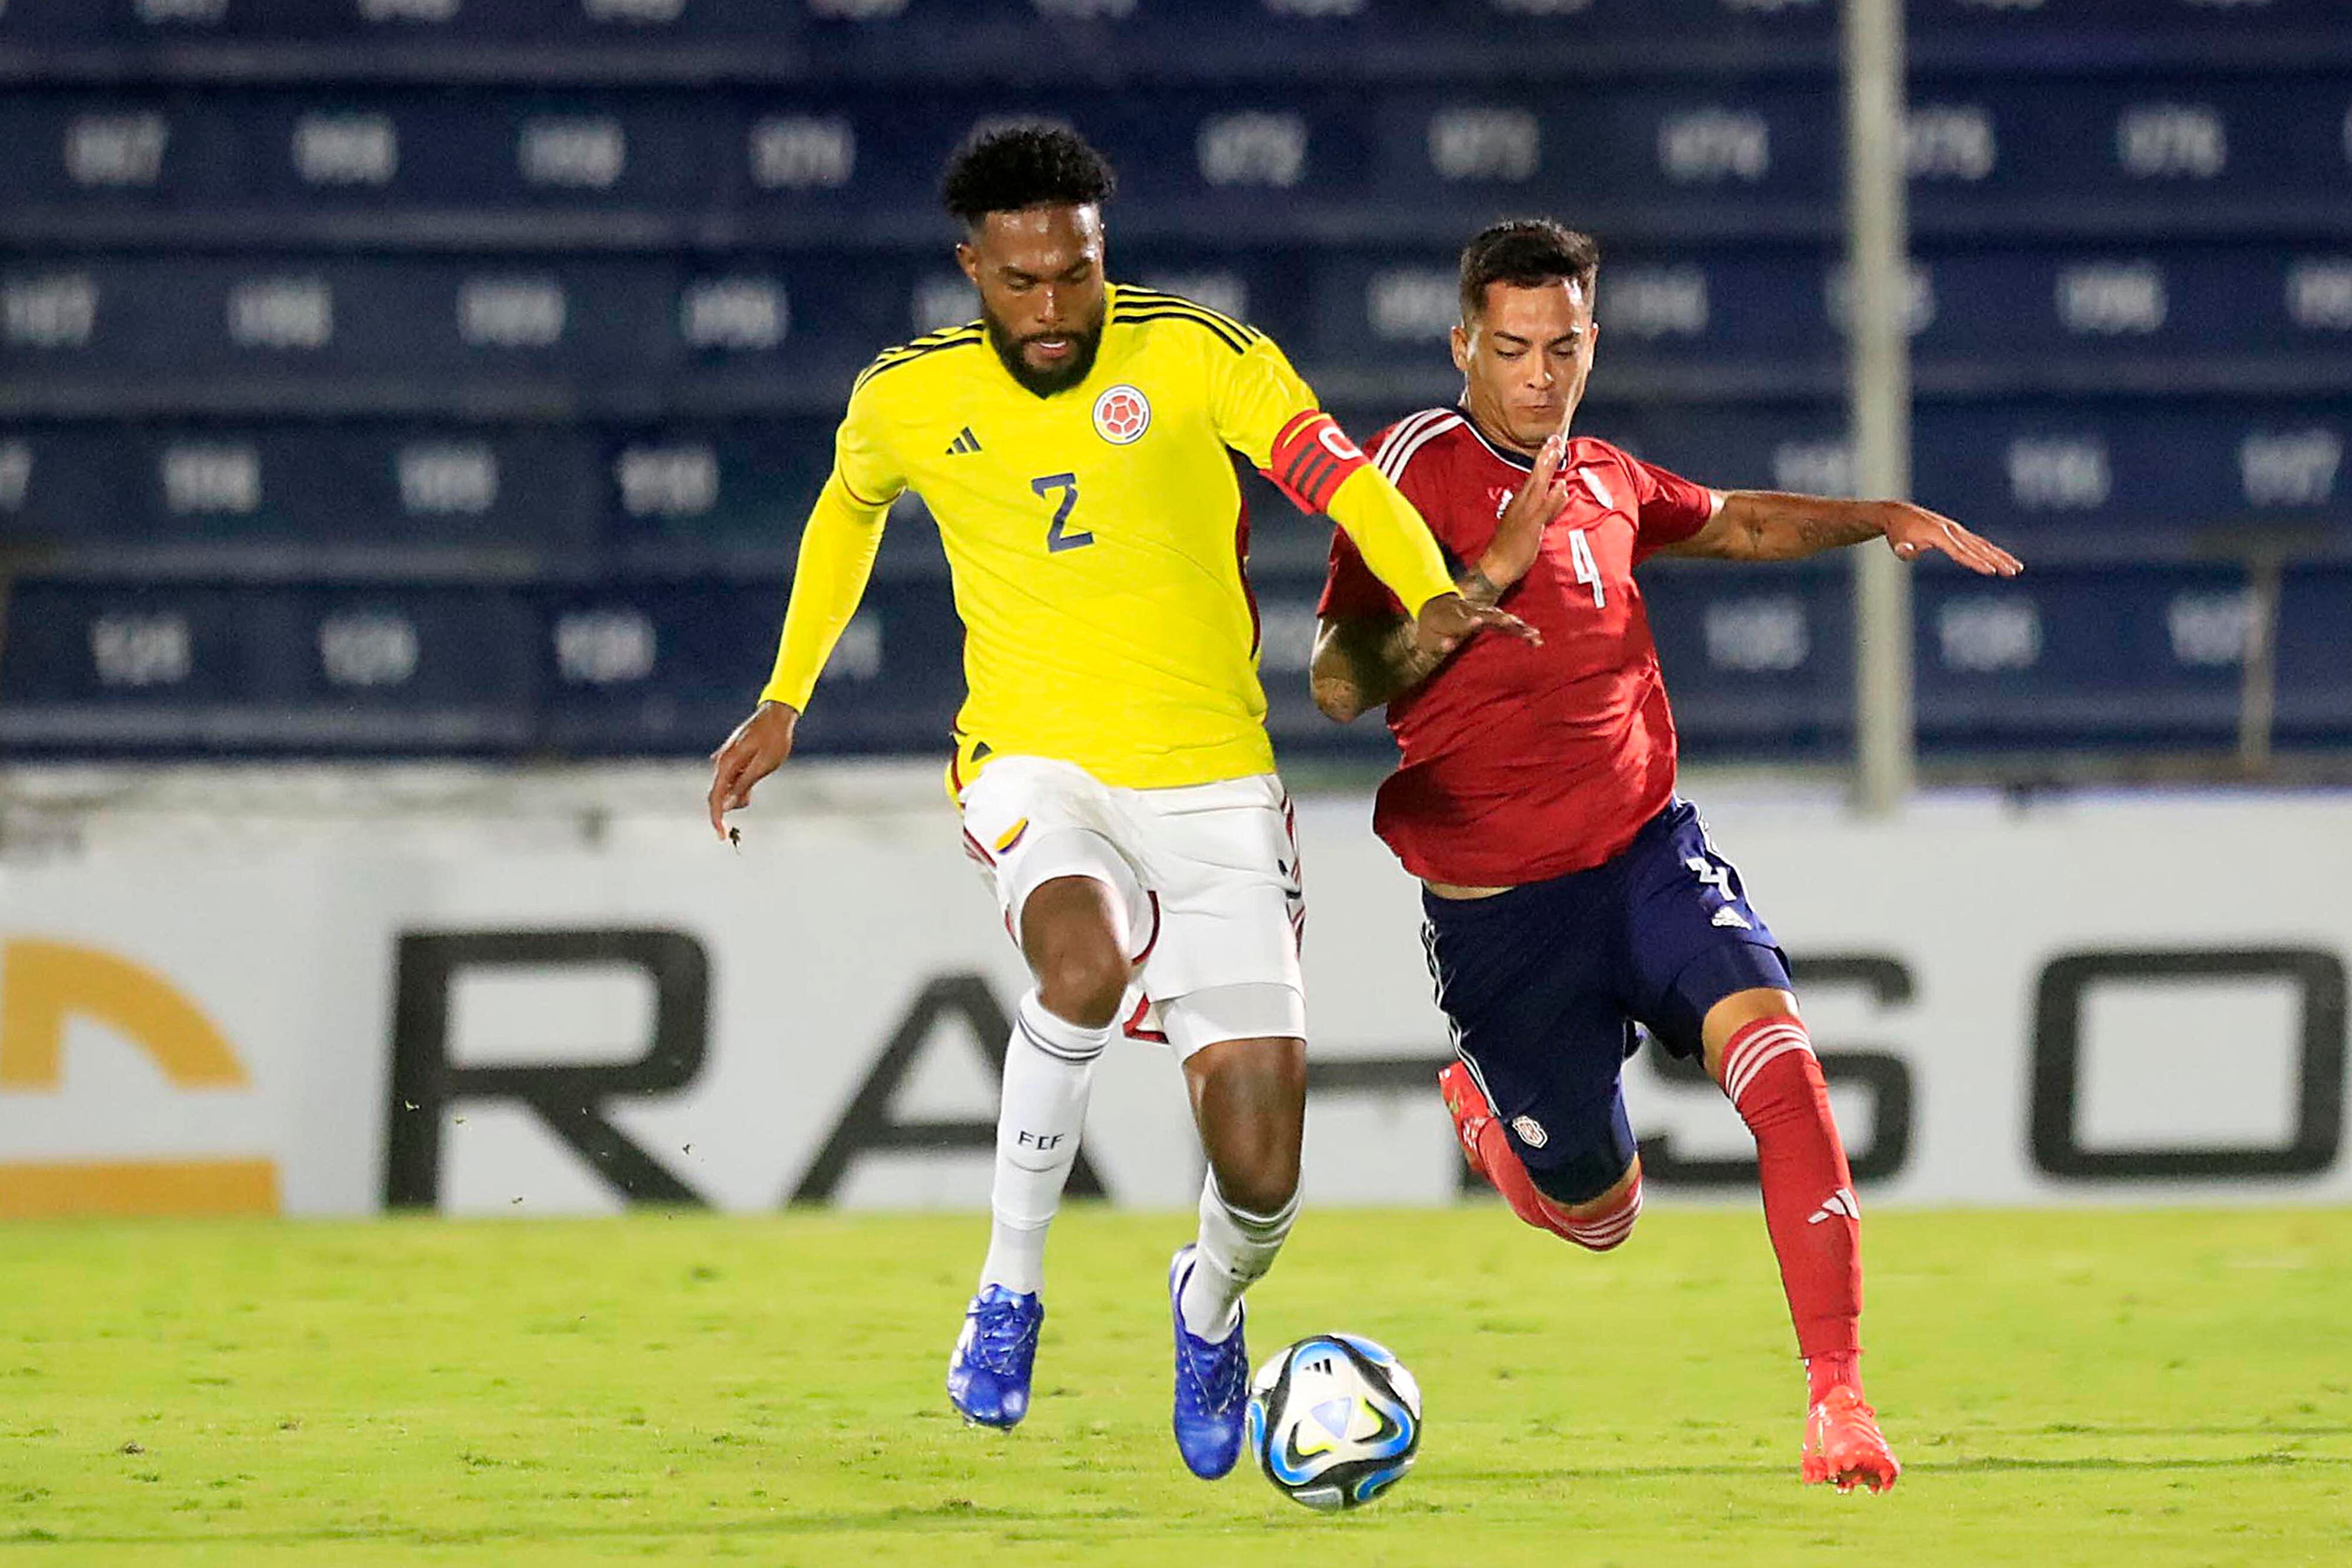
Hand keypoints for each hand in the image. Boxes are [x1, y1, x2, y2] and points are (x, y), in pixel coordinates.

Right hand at [706, 700, 798, 841]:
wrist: (776, 714)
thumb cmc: (774, 740)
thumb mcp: (763, 766)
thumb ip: (743, 785)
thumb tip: (726, 805)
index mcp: (727, 764)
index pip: (715, 798)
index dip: (717, 819)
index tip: (722, 837)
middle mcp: (722, 762)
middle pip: (719, 795)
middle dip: (732, 804)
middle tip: (752, 798)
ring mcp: (726, 758)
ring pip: (727, 787)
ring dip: (740, 793)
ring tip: (760, 774)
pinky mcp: (733, 757)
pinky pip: (732, 777)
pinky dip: (741, 784)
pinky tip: (755, 773)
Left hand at [1413, 591, 1539, 659]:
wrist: (1436, 604)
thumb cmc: (1432, 627)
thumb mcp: (1428, 637)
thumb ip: (1439, 642)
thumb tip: (1450, 645)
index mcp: (1450, 616)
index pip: (1459, 621)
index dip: (1466, 622)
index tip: (1476, 621)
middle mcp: (1469, 612)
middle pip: (1487, 616)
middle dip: (1500, 620)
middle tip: (1512, 622)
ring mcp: (1482, 613)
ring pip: (1501, 618)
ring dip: (1516, 626)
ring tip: (1532, 634)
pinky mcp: (1491, 617)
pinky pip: (1508, 624)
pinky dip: (1521, 629)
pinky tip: (1536, 638)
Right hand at [1477, 432, 1573, 593]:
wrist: (1497, 565)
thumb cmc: (1510, 547)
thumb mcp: (1531, 523)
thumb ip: (1549, 506)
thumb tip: (1561, 491)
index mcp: (1519, 502)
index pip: (1533, 476)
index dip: (1542, 459)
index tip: (1551, 443)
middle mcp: (1521, 503)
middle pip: (1536, 475)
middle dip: (1546, 455)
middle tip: (1555, 438)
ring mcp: (1525, 513)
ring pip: (1538, 485)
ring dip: (1547, 467)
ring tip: (1555, 450)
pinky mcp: (1530, 525)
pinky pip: (1542, 508)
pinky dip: (1551, 496)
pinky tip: (1560, 485)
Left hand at [1881, 503, 2022, 576]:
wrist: (1898, 514)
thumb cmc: (1897, 533)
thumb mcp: (1896, 543)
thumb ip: (1903, 550)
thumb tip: (1904, 551)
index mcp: (1938, 534)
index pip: (1960, 552)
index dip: (1975, 563)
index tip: (1991, 572)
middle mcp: (1951, 530)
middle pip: (1978, 548)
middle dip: (1997, 561)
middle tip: (2014, 571)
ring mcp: (1956, 530)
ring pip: (1983, 545)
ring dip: (2001, 556)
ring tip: (2017, 568)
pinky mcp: (1958, 532)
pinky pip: (1978, 543)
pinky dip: (1992, 551)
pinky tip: (2004, 560)